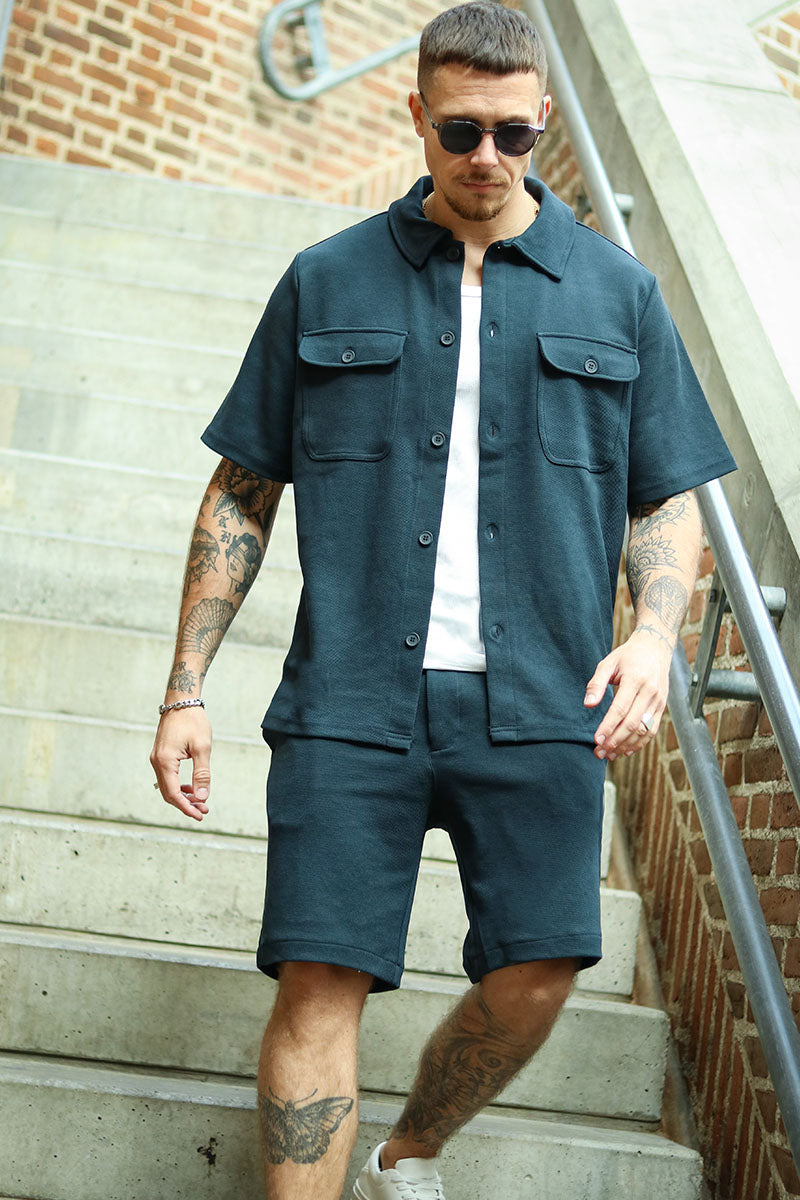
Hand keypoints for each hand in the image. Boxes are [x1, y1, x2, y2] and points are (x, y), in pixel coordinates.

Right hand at [150, 707, 211, 820]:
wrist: (181, 701)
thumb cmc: (193, 721)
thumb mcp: (202, 748)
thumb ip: (202, 774)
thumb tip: (202, 797)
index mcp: (165, 761)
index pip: (173, 794)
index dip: (187, 807)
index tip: (200, 815)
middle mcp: (156, 762)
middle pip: (168, 793)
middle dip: (186, 804)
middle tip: (203, 811)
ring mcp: (157, 758)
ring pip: (167, 786)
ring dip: (183, 796)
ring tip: (200, 802)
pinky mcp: (160, 755)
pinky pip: (167, 777)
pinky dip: (179, 786)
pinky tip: (192, 788)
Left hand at [584, 629, 672, 759]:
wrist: (655, 648)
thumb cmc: (628, 656)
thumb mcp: (608, 663)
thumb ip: (596, 683)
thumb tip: (588, 704)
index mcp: (635, 679)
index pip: (621, 709)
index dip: (608, 726)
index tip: (596, 739)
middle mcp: (650, 692)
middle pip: (632, 723)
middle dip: (615, 741)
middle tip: (599, 752)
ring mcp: (658, 701)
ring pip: (643, 730)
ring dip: (626, 746)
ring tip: (609, 755)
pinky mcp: (662, 707)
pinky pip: (652, 730)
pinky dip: (639, 743)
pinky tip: (625, 750)